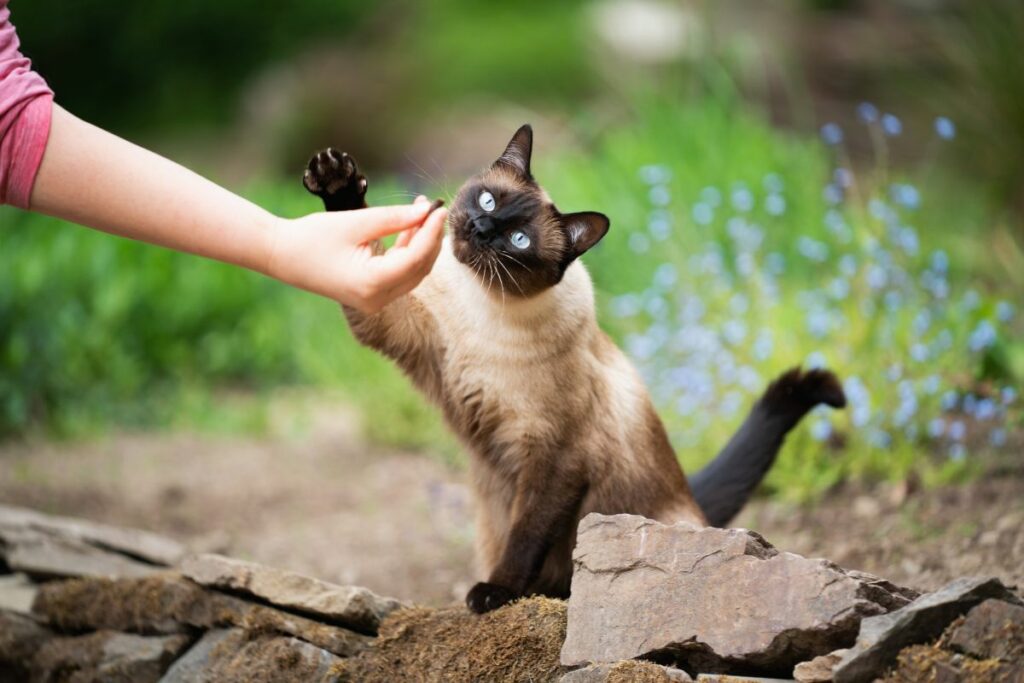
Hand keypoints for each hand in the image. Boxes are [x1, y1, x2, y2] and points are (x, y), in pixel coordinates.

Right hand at [266, 197, 446, 312]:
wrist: (283, 256)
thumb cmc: (314, 237)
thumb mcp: (356, 223)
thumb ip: (394, 218)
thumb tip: (426, 212)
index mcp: (372, 283)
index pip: (415, 258)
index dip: (431, 232)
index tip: (439, 209)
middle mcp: (377, 299)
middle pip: (419, 268)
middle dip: (430, 237)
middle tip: (433, 208)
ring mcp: (375, 300)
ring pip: (412, 272)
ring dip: (421, 243)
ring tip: (422, 211)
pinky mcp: (373, 294)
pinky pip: (400, 273)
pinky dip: (407, 251)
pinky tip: (410, 226)